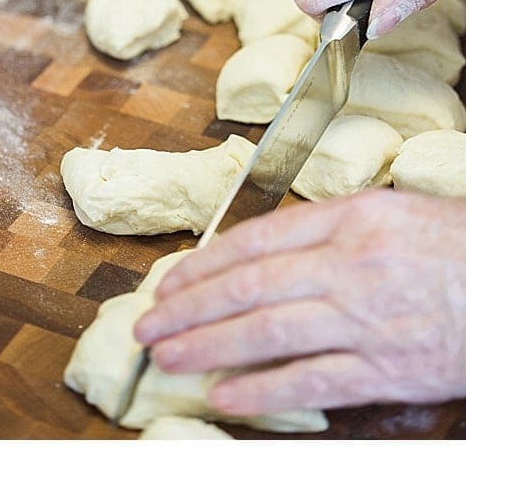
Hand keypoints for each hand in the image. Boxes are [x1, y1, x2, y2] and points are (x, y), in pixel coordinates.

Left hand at [132, 188, 464, 414]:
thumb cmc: (466, 248)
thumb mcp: (396, 215)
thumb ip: (332, 231)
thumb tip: (264, 254)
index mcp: (353, 219)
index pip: (254, 241)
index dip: (201, 266)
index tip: (166, 284)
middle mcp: (353, 266)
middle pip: (247, 288)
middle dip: (186, 309)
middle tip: (145, 326)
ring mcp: (369, 320)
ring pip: (267, 333)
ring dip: (207, 346)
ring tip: (166, 357)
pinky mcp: (391, 369)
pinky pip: (312, 380)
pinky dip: (263, 390)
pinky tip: (225, 396)